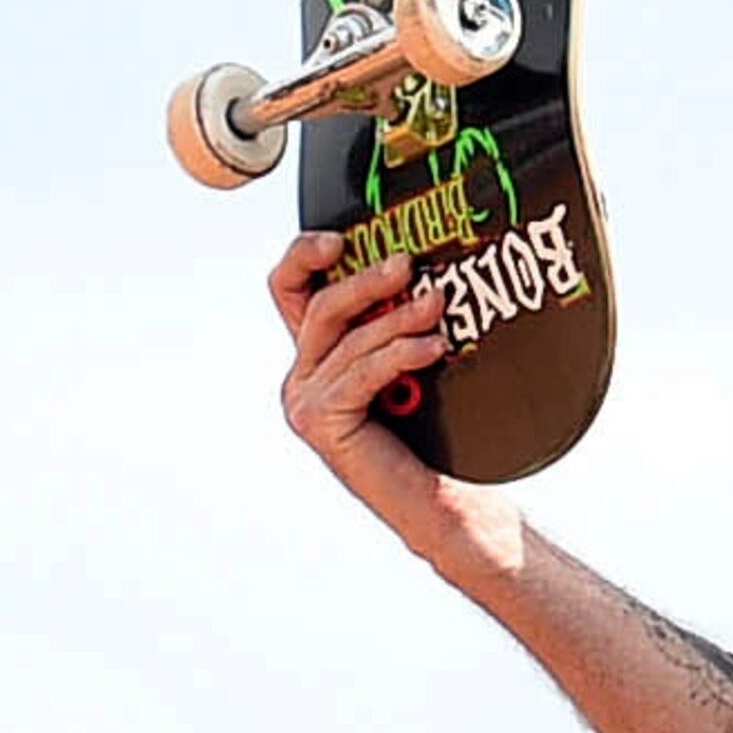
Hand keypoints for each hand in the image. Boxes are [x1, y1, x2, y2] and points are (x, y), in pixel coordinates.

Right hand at [269, 233, 517, 562]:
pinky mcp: (321, 422)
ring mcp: (307, 399)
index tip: (339, 238)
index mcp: (321, 349)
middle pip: (319, 305)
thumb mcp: (414, 356)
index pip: (290, 286)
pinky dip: (398, 354)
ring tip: (437, 307)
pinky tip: (432, 348)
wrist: (441, 495)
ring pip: (346, 338)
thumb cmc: (433, 428)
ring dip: (395, 318)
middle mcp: (305, 372)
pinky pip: (359, 373)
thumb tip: (429, 269)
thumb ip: (404, 317)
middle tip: (407, 265)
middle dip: (364, 279)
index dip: (304, 255)